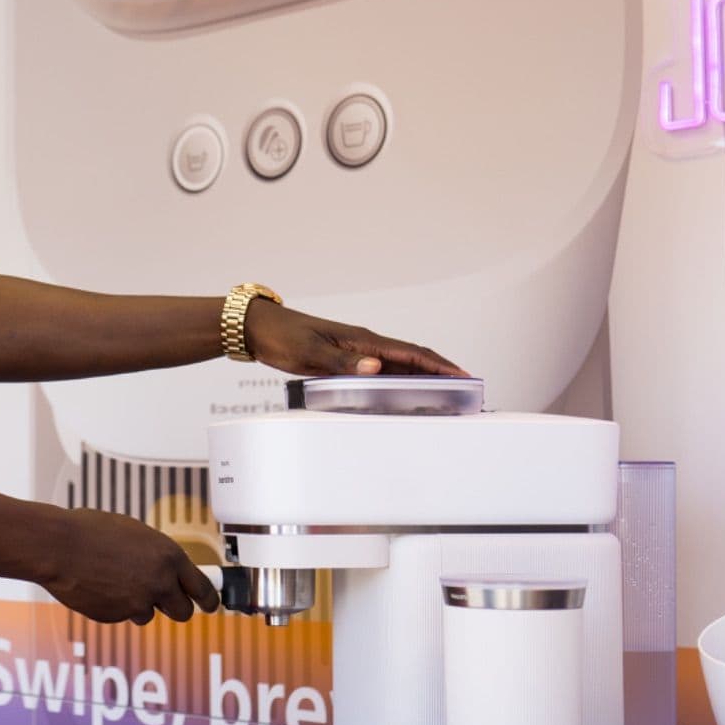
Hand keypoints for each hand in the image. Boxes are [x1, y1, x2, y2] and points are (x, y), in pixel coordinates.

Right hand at [38, 510, 220, 625]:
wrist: (59, 547)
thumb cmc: (91, 532)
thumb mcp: (135, 533)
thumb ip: (155, 555)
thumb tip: (164, 567)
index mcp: (168, 556)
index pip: (202, 587)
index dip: (209, 599)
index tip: (212, 604)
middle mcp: (159, 583)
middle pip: (183, 612)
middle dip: (175, 608)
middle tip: (166, 602)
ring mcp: (137, 603)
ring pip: (148, 615)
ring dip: (138, 604)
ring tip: (115, 581)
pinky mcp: (116, 616)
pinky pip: (122, 615)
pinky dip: (114, 606)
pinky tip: (98, 586)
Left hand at [244, 299, 465, 377]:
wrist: (259, 329)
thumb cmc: (282, 337)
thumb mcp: (309, 352)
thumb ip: (341, 361)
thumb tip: (375, 367)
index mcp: (361, 340)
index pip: (411, 353)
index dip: (440, 366)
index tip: (464, 376)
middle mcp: (364, 344)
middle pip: (412, 359)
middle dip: (441, 372)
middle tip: (465, 390)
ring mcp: (356, 352)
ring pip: (398, 366)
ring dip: (422, 378)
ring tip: (445, 395)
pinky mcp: (344, 360)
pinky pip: (380, 371)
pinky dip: (398, 381)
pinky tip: (402, 394)